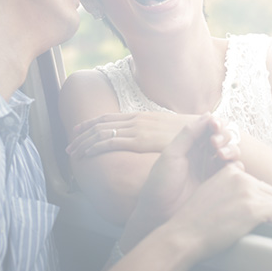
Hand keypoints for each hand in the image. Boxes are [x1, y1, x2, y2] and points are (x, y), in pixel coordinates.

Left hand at [66, 112, 200, 157]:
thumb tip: (148, 140)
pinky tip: (87, 154)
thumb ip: (155, 134)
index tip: (79, 131)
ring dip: (84, 142)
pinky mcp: (139, 140)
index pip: (110, 118)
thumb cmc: (188, 134)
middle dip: (82, 135)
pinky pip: (111, 142)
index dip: (91, 124)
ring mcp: (137, 129)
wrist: (201, 130)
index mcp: (141, 116)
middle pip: (101, 124)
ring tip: (72, 152)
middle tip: (70, 146)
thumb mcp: (167, 131)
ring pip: (101, 133)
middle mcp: (136, 119)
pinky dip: (95, 147)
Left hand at [120, 115, 240, 248]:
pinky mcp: (220, 186)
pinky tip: (230, 168)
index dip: (214, 124)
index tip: (214, 124)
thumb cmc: (160, 184)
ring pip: (231, 153)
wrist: (159, 215)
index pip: (208, 128)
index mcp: (190, 146)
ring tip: (220, 155)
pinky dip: (237, 167)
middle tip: (214, 143)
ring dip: (230, 149)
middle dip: (222, 136)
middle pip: (223, 139)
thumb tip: (208, 114)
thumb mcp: (171, 155)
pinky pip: (235, 173)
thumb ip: (189, 134)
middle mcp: (202, 156)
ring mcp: (212, 171)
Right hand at [164, 162, 271, 260]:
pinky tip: (265, 231)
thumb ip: (228, 188)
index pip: (256, 182)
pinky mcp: (254, 208)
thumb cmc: (195, 220)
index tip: (247, 213)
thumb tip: (246, 196)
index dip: (255, 200)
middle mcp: (241, 176)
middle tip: (254, 224)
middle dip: (265, 207)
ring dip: (271, 215)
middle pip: (269, 190)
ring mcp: (248, 191)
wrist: (185, 234)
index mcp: (230, 171)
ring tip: (258, 228)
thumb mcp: (210, 192)